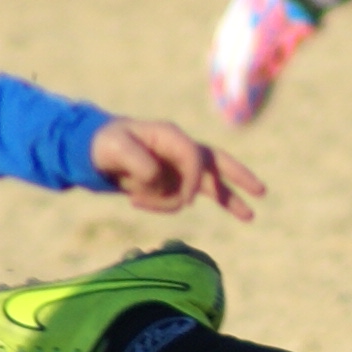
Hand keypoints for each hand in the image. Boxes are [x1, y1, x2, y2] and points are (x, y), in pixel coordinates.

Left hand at [89, 118, 263, 221]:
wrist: (89, 150)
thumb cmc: (103, 144)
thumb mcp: (115, 149)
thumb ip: (137, 161)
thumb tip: (157, 178)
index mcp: (170, 136)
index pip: (195, 158)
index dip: (194, 181)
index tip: (183, 201)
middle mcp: (178, 149)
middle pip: (218, 163)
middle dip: (240, 178)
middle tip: (262, 193)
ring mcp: (175, 166)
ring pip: (209, 183)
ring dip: (225, 199)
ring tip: (249, 215)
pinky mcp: (168, 180)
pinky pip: (183, 196)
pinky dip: (169, 205)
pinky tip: (137, 202)